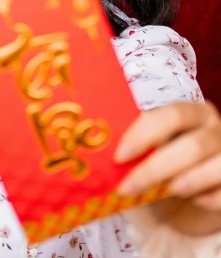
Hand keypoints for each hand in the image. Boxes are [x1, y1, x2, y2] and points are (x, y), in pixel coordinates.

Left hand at [115, 101, 220, 237]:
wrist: (193, 198)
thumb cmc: (167, 166)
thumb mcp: (153, 151)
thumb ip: (140, 147)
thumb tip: (105, 153)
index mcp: (192, 112)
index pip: (171, 115)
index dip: (145, 134)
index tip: (119, 156)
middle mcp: (215, 128)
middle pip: (192, 145)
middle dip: (156, 169)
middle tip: (126, 187)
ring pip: (214, 167)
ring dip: (185, 183)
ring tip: (165, 192)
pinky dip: (206, 200)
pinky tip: (192, 201)